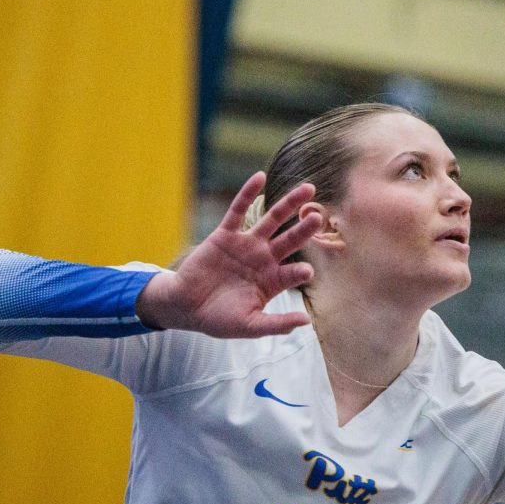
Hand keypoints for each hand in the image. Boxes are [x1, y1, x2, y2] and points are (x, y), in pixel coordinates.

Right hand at [136, 173, 321, 337]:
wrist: (185, 307)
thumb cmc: (219, 319)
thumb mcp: (249, 326)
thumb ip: (276, 324)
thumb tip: (306, 322)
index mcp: (273, 280)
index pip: (293, 271)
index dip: (300, 271)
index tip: (307, 271)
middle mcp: (264, 258)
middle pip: (290, 238)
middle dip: (305, 228)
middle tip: (319, 216)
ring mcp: (246, 244)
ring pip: (271, 219)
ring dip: (289, 204)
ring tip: (308, 188)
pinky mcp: (225, 235)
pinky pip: (238, 210)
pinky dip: (248, 194)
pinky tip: (260, 177)